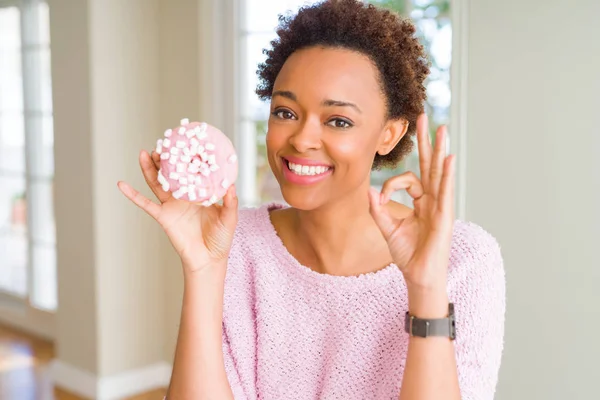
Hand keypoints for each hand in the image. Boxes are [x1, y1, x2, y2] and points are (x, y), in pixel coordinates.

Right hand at [117, 150, 237, 273]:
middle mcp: (184, 197)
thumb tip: (230, 186)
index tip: (186, 141)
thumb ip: (230, 203)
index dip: (188, 158)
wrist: (208, 260)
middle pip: (172, 173)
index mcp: (200, 193)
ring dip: (150, 168)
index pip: (192, 171)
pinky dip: (132, 195)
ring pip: (157, 183)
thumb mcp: (229, 218)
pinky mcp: (163, 217)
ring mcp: (172, 206)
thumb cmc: (220, 239)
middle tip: (162, 142)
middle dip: (166, 158)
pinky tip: (121, 184)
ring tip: (144, 152)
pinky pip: (145, 204)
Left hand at [368, 114, 454, 294]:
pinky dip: (446, 174)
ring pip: (439, 172)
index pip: (409, 179)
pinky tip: (448, 157)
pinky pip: (445, 191)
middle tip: (424, 118)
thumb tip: (370, 190)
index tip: (380, 199)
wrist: (418, 275)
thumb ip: (378, 209)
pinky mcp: (444, 215)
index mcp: (421, 201)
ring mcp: (440, 206)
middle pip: (429, 165)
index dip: (391, 184)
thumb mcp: (388, 227)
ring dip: (440, 149)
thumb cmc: (407, 254)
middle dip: (426, 141)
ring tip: (442, 128)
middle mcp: (433, 199)